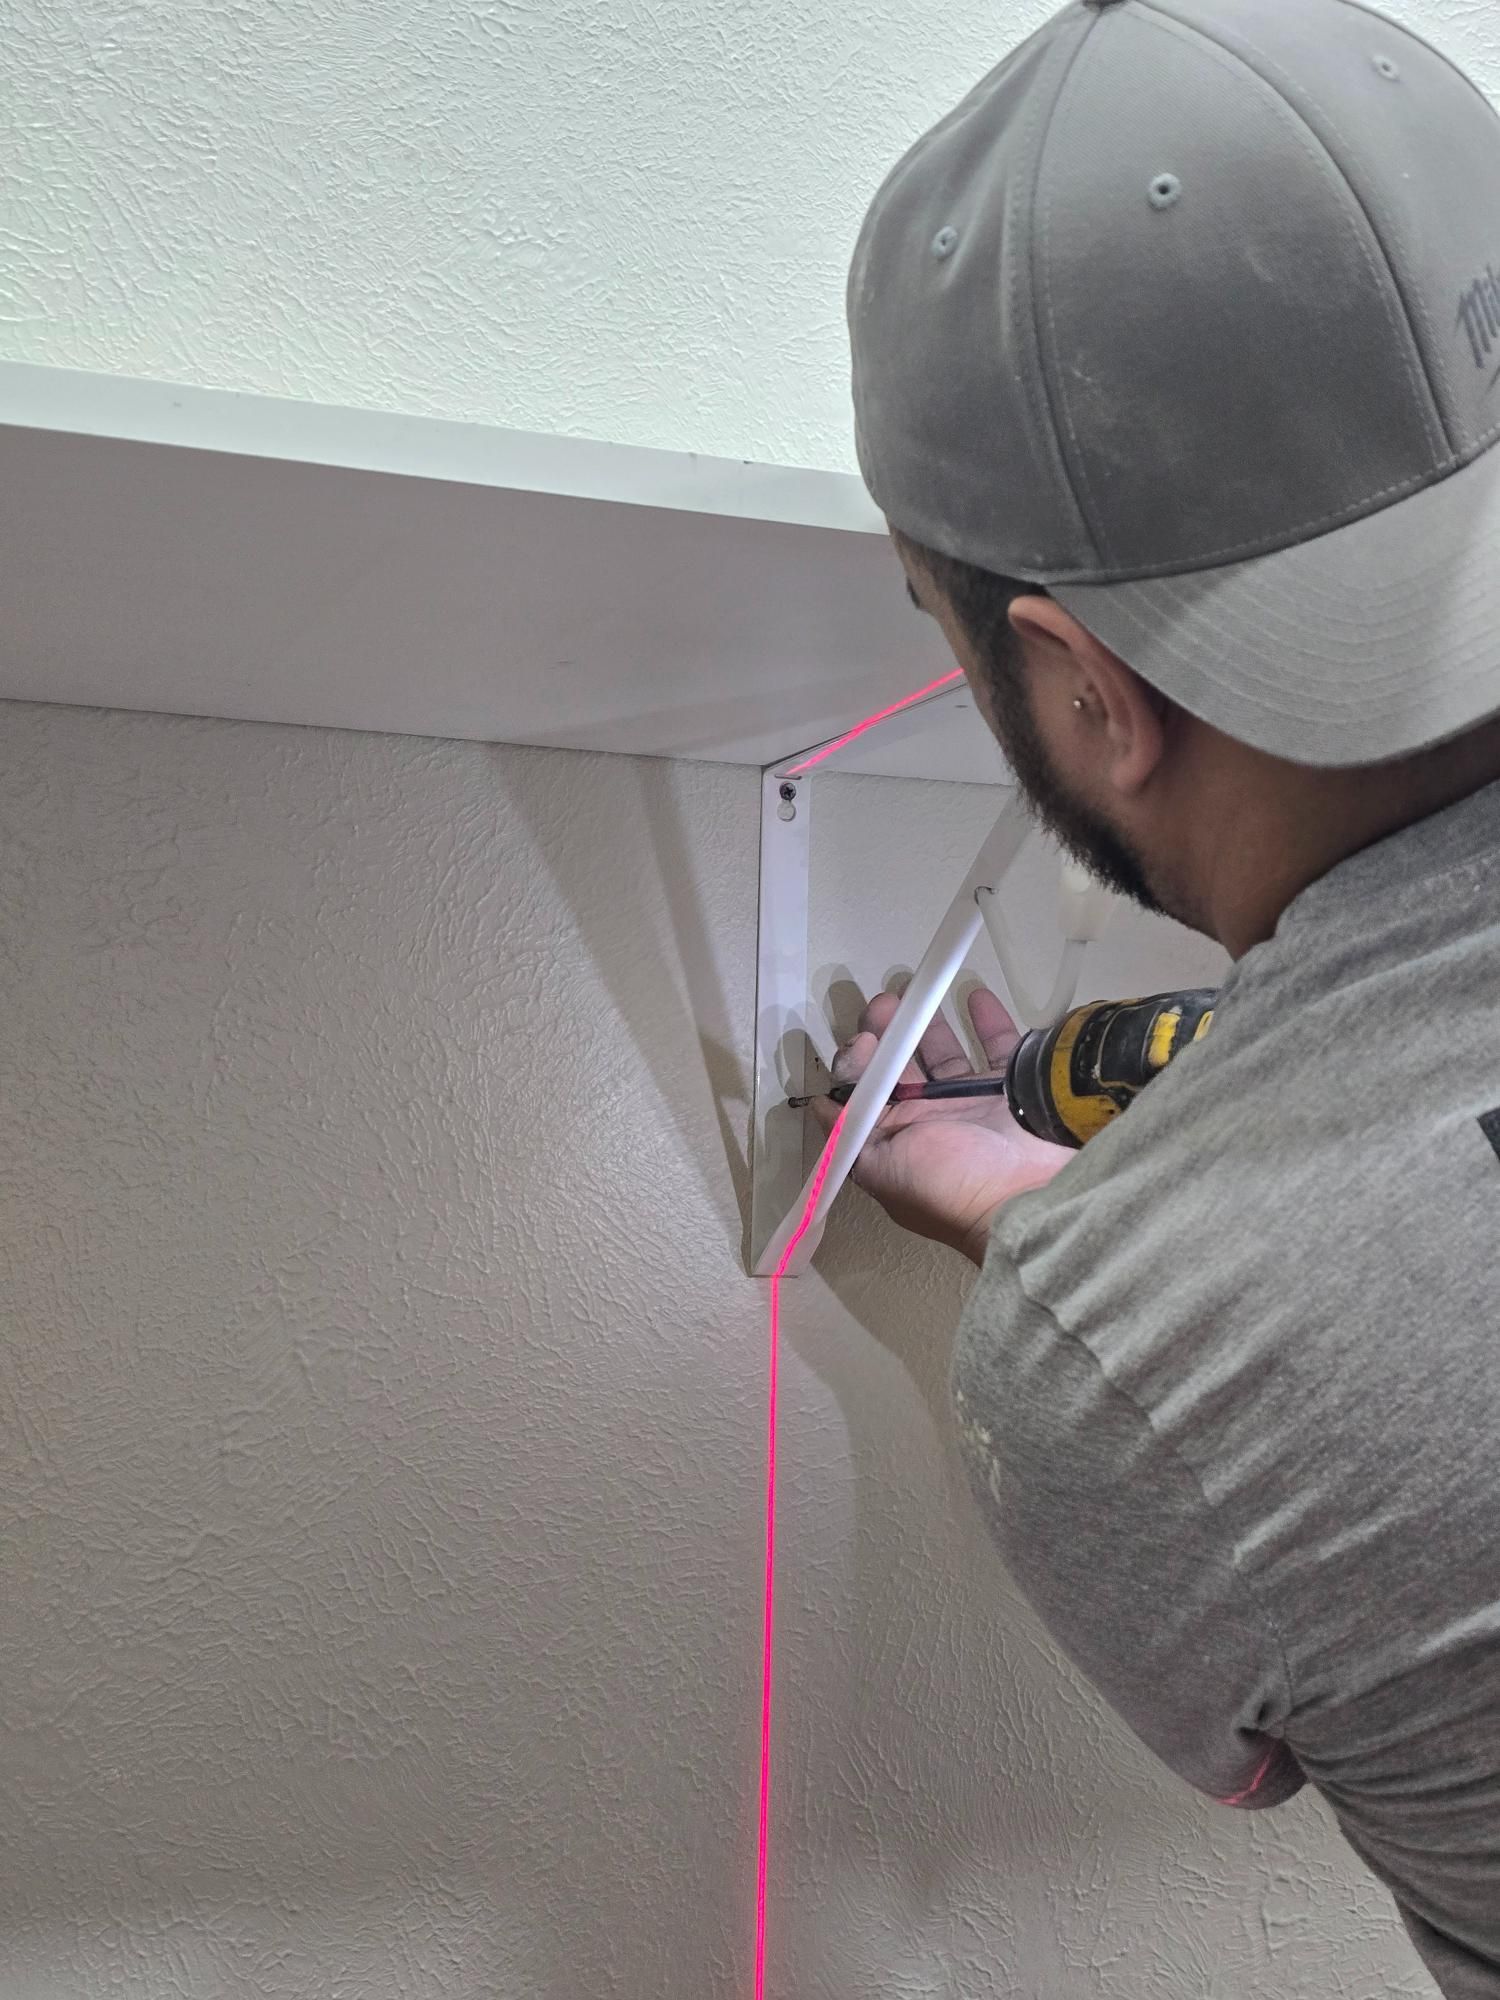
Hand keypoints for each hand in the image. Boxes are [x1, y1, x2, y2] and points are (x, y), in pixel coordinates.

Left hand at [809, 987, 1073, 1264]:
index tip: (864, 1039)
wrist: (1030, 1197)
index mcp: (898, 1141)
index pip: (866, 1094)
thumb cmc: (950, 1183)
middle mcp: (931, 1122)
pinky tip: (973, 993)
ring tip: (915, 991)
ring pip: (944, 1055)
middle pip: (902, 1068)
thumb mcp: (882, 1166)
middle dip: (887, 1033)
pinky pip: (997, 1047)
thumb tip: (818, 1105)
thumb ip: (848, 1133)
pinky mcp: (1009, 1089)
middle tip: (884, 1001)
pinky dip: (987, 1020)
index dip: (857, 1063)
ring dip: (927, 1023)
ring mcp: (972, 1105)